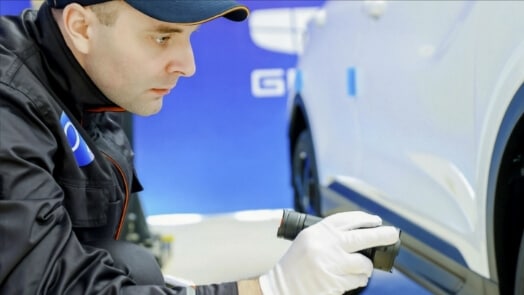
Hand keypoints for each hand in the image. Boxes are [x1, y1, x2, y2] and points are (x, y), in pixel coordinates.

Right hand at [259, 211, 398, 294]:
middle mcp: (326, 244)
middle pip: (364, 236)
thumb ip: (331, 235)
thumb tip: (362, 235)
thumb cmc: (295, 266)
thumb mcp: (308, 240)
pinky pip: (358, 280)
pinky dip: (357, 281)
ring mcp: (332, 263)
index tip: (377, 221)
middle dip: (383, 235)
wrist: (281, 287)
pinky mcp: (336, 281)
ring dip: (365, 268)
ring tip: (354, 270)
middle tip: (393, 234)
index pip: (348, 219)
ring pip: (364, 263)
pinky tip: (347, 280)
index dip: (366, 219)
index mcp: (318, 231)